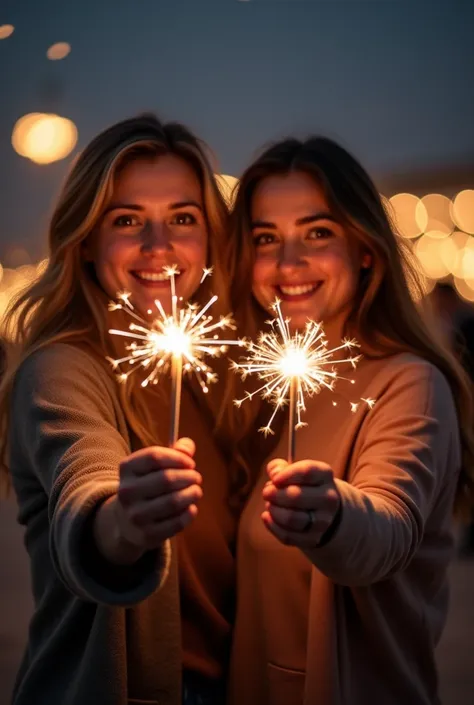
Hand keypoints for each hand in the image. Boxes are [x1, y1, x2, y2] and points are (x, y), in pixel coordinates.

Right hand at [112, 437, 201, 552]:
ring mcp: (135, 515)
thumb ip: (174, 452)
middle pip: (166, 479)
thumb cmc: (147, 485)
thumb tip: (188, 447)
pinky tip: (191, 508)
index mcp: (127, 468)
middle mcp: (127, 492)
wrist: (125, 522)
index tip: (190, 463)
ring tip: (196, 491)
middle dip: (188, 477)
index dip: (177, 458)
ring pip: (173, 501)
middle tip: (196, 478)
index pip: (154, 457)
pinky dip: (188, 513)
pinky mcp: (147, 534)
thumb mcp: (152, 466)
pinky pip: (176, 522)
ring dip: (191, 494)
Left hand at [261, 458, 340, 548]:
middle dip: (275, 494)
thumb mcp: (294, 470)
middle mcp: (328, 498)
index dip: (287, 474)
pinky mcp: (313, 539)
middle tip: (266, 492)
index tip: (274, 479)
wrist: (322, 509)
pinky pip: (288, 536)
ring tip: (269, 504)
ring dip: (274, 510)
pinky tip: (267, 517)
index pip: (307, 472)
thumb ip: (280, 467)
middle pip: (296, 496)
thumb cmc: (302, 484)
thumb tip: (274, 473)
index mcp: (324, 475)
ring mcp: (323, 521)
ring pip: (291, 518)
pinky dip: (272, 526)